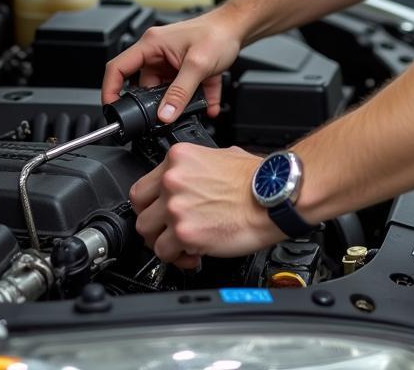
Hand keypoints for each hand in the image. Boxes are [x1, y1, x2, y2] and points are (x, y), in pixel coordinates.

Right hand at [101, 12, 243, 120]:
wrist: (238, 27)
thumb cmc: (217, 33)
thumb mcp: (197, 65)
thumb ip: (180, 93)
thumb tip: (164, 115)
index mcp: (151, 45)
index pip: (118, 68)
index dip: (110, 90)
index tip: (112, 109)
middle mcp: (158, 52)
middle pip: (143, 85)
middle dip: (153, 104)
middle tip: (162, 117)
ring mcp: (171, 62)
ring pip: (165, 92)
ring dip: (177, 103)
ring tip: (189, 108)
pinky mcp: (185, 70)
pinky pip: (183, 92)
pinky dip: (194, 102)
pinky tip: (207, 106)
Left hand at [129, 144, 279, 266]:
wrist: (273, 196)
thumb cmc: (256, 178)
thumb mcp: (221, 155)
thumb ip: (196, 168)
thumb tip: (192, 179)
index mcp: (179, 158)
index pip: (145, 184)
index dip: (152, 203)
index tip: (160, 211)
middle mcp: (172, 180)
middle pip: (139, 209)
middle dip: (153, 223)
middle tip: (166, 230)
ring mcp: (176, 206)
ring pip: (147, 234)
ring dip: (163, 242)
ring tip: (181, 244)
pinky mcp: (185, 233)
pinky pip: (165, 253)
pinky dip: (178, 258)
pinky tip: (194, 254)